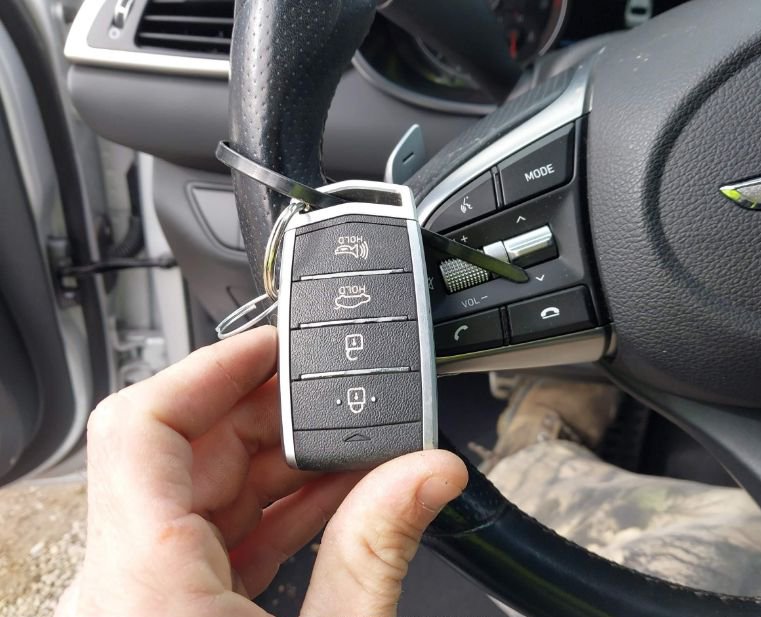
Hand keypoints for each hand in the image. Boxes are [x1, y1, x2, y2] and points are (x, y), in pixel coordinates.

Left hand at [57, 326, 466, 615]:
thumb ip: (376, 553)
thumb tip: (430, 474)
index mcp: (143, 585)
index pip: (144, 424)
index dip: (210, 366)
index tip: (275, 345)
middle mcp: (122, 585)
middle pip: (184, 450)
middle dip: (269, 415)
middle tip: (342, 398)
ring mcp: (138, 602)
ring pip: (196, 494)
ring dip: (275, 465)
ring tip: (353, 450)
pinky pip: (206, 541)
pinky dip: (267, 514)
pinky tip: (328, 502)